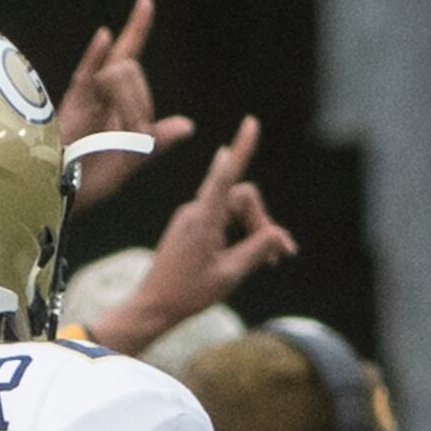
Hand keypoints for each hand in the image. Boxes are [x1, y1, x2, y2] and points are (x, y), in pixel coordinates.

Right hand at [55, 0, 195, 208]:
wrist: (54, 199)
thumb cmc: (84, 185)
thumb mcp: (128, 164)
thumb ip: (154, 142)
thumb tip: (189, 125)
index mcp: (113, 105)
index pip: (130, 63)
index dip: (137, 34)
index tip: (144, 1)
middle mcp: (97, 96)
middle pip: (130, 71)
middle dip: (140, 102)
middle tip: (132, 136)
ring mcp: (83, 99)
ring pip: (120, 75)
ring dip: (131, 104)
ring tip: (119, 135)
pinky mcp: (69, 108)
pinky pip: (86, 75)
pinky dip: (95, 55)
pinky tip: (105, 35)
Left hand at [85, 115, 293, 354]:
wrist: (152, 308)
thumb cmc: (187, 294)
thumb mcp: (230, 274)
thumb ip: (257, 249)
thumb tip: (277, 234)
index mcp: (203, 220)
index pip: (225, 176)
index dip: (243, 149)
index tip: (251, 123)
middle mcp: (195, 212)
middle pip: (242, 198)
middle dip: (263, 222)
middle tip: (279, 257)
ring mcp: (192, 217)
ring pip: (235, 210)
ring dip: (255, 231)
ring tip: (271, 261)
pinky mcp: (191, 226)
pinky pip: (223, 220)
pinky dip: (240, 235)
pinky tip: (254, 257)